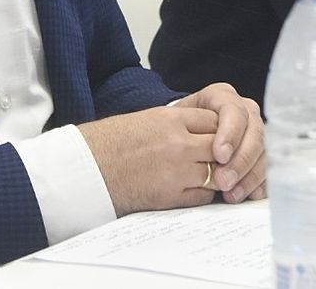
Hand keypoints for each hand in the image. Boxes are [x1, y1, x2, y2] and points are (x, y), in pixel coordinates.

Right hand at [77, 105, 220, 215]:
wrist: (90, 167)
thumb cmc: (114, 142)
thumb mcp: (149, 119)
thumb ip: (180, 123)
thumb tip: (209, 132)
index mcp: (171, 119)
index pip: (215, 121)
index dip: (221, 129)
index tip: (219, 135)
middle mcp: (177, 144)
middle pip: (221, 147)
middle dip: (224, 152)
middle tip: (223, 157)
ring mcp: (177, 171)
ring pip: (216, 173)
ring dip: (217, 175)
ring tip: (210, 174)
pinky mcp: (171, 196)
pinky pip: (203, 196)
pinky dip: (203, 193)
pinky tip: (194, 189)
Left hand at [177, 82, 266, 202]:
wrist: (175, 139)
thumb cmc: (175, 130)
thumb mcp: (175, 123)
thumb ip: (188, 131)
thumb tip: (205, 156)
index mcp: (221, 97)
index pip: (233, 110)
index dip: (230, 133)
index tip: (220, 156)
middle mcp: (242, 111)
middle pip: (253, 132)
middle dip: (240, 159)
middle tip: (224, 181)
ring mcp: (254, 131)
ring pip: (263, 151)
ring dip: (249, 175)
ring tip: (232, 194)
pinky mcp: (260, 152)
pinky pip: (267, 167)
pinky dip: (259, 182)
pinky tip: (249, 195)